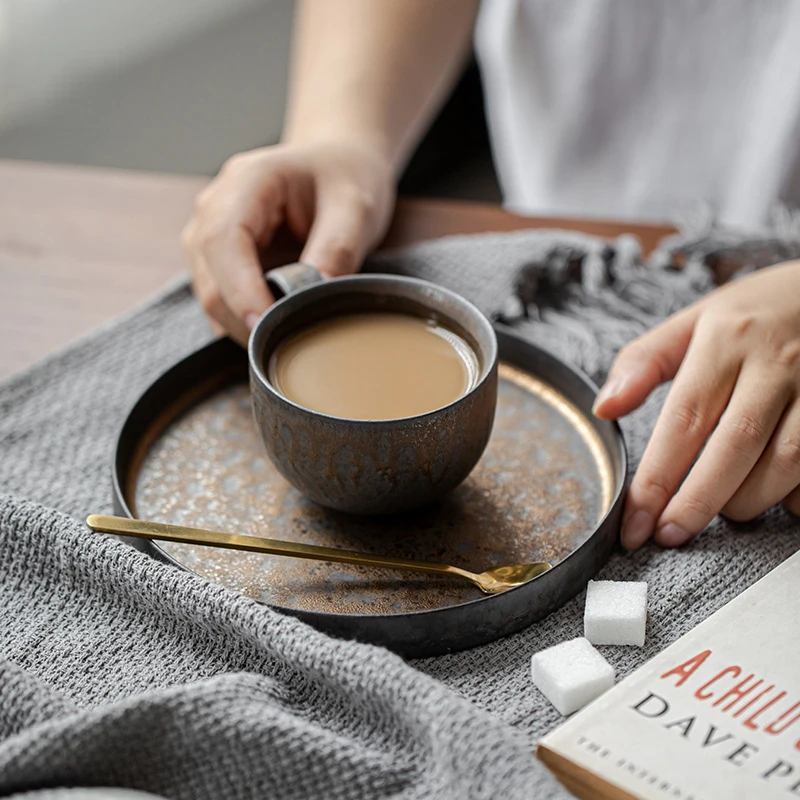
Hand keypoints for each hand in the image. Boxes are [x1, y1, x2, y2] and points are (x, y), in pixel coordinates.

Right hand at [181, 141, 394, 343]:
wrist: (335, 165)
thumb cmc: (343, 178)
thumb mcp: (356, 208)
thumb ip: (337, 248)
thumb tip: (314, 295)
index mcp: (247, 182)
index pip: (224, 241)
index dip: (239, 289)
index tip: (265, 324)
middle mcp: (215, 207)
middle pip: (209, 276)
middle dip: (243, 316)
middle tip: (286, 342)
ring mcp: (209, 235)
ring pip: (209, 295)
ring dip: (243, 324)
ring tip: (286, 335)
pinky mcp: (217, 261)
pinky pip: (220, 301)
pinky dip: (243, 321)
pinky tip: (275, 325)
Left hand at [594, 260, 799, 548]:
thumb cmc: (754, 313)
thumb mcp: (694, 322)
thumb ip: (643, 362)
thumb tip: (603, 406)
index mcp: (726, 341)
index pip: (683, 421)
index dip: (656, 480)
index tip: (634, 523)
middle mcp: (776, 362)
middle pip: (732, 449)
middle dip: (697, 503)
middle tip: (669, 534)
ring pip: (784, 465)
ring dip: (747, 501)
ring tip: (722, 509)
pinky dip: (795, 494)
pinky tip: (776, 494)